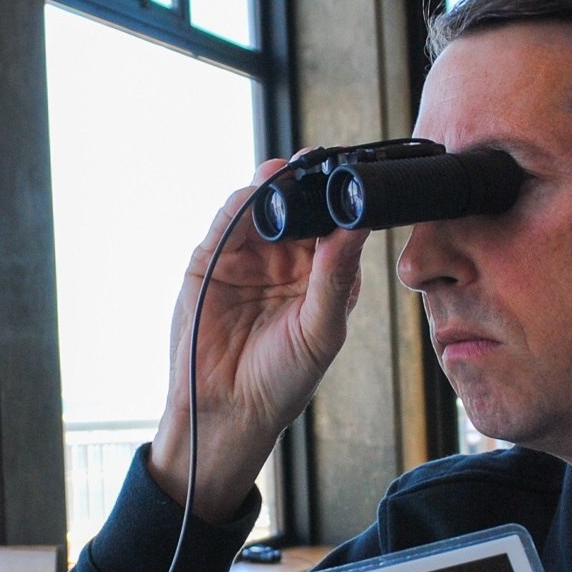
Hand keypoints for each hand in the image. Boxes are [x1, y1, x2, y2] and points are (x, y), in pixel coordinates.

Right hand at [149, 158, 370, 520]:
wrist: (225, 410)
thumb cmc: (282, 381)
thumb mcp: (320, 330)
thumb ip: (336, 277)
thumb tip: (359, 227)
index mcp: (325, 273)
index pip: (337, 223)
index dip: (344, 198)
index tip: (352, 176)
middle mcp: (288, 258)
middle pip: (300, 204)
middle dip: (306, 180)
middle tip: (315, 161)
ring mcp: (249, 255)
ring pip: (262, 206)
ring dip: (272, 186)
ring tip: (283, 173)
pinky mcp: (212, 259)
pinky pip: (226, 222)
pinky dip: (238, 205)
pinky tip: (253, 196)